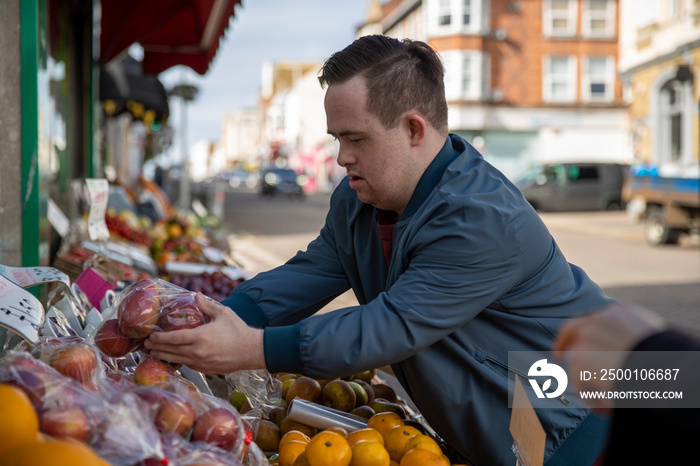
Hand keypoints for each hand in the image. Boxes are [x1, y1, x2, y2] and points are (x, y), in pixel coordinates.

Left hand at [144, 293, 265, 373]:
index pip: (173, 339)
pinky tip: (173, 358)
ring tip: (154, 352)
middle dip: (157, 348)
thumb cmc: (238, 330)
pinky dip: (177, 361)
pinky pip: (187, 365)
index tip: (151, 336)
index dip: (160, 338)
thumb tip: (196, 295)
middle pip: (171, 351)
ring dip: (164, 356)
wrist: (252, 350)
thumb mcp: (223, 313)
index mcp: (200, 337)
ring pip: (177, 360)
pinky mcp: (206, 370)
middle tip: (146, 345)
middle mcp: (198, 352)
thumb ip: (207, 305)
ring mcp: (201, 363)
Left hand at [553, 302, 664, 410]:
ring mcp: (586, 338)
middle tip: (556, 356)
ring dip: (589, 384)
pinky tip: (606, 408)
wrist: (660, 367)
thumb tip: (619, 359)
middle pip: (572, 330)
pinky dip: (591, 399)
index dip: (584, 332)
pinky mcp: (579, 358)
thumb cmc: (664, 361)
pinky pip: (579, 384)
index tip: (577, 340)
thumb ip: (629, 341)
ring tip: (608, 404)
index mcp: (619, 313)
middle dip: (562, 343)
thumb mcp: (649, 343)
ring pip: (577, 364)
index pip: (594, 319)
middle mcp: (598, 320)